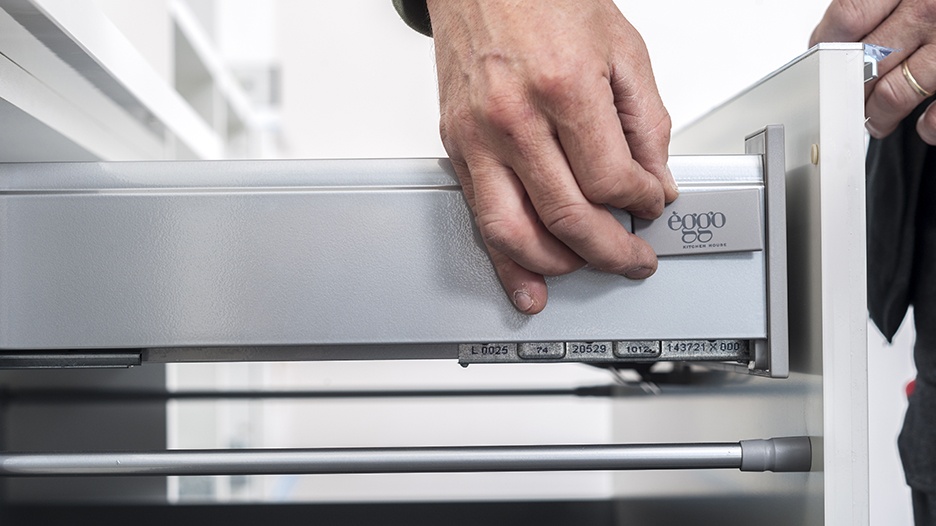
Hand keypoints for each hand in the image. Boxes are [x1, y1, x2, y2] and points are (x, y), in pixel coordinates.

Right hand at [426, 0, 677, 313]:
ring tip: (586, 270)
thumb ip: (646, 122)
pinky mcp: (457, 147)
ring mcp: (479, 137)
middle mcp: (515, 118)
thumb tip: (655, 180)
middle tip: (633, 260)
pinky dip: (504, 261)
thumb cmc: (546, 0)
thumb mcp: (622, 49)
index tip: (652, 205)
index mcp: (565, 88)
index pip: (611, 180)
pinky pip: (480, 217)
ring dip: (558, 266)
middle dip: (611, 252)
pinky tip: (525, 282)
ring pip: (516, 232)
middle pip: (568, 217)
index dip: (643, 203)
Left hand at [811, 0, 935, 143]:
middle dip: (851, 90)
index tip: (823, 60)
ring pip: (896, 93)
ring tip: (879, 121)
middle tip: (851, 101)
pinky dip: (930, 128)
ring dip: (880, 116)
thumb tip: (839, 33)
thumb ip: (881, 2)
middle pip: (866, 62)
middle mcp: (931, 7)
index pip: (847, 19)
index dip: (827, 45)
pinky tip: (924, 128)